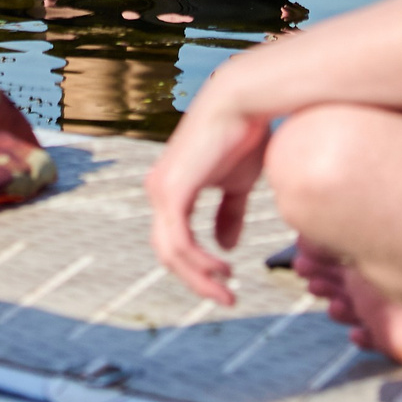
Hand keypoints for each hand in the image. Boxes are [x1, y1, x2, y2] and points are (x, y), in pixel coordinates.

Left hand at [146, 79, 272, 304]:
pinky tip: (222, 269)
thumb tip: (226, 247)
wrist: (243, 101)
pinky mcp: (172, 190)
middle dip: (196, 281)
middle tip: (225, 299)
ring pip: (171, 253)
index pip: (173, 241)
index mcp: (171, 190)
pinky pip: (179, 241)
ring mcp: (161, 190)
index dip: (196, 267)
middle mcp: (158, 191)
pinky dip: (198, 261)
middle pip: (167, 253)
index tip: (225, 283)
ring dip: (199, 277)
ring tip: (227, 290)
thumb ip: (229, 214)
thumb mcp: (237, 183)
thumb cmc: (243, 135)